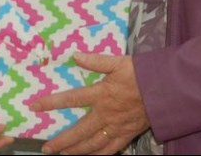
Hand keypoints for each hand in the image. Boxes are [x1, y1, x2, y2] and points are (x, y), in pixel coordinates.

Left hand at [31, 53, 149, 154]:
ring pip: (92, 144)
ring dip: (75, 151)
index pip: (71, 99)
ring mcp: (116, 127)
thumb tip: (75, 55)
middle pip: (78, 132)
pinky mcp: (127, 134)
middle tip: (46, 148)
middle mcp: (105, 114)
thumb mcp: (118, 61)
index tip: (35, 106)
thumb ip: (96, 60)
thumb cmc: (142, 74)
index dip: (51, 103)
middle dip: (61, 141)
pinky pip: (110, 149)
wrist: (165, 90)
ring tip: (62, 155)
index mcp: (101, 94)